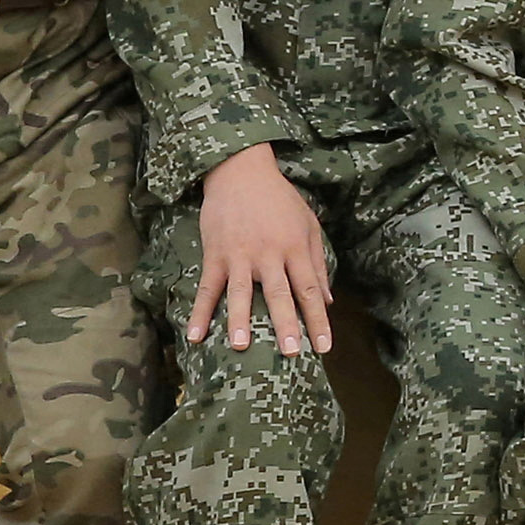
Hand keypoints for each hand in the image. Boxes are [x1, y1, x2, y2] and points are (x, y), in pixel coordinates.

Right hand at [188, 144, 334, 354]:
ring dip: (240, 320)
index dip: (319, 319)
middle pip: (279, 294)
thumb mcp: (308, 225)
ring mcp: (239, 255)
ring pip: (240, 292)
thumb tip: (329, 300)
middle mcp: (269, 254)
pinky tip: (194, 335)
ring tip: (241, 346)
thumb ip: (317, 263)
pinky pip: (207, 287)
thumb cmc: (280, 200)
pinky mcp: (215, 254)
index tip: (325, 347)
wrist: (241, 172)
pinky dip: (199, 312)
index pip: (310, 290)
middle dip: (286, 324)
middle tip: (291, 353)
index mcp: (295, 248)